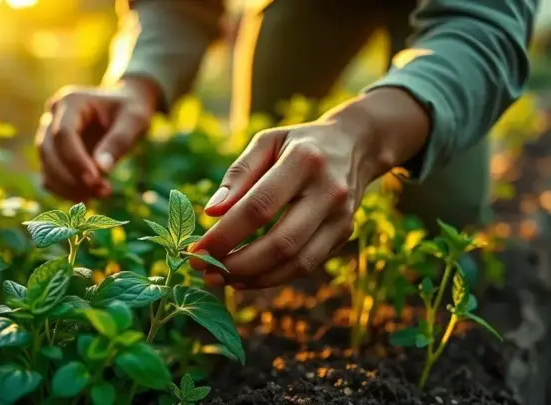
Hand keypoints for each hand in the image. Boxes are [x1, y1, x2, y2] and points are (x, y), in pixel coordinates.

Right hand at [36, 77, 159, 201]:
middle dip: (73, 177)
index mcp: (71, 101)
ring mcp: (48, 135)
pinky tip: (88, 197)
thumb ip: (119, 141)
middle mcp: (53, 116)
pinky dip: (65, 190)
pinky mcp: (52, 154)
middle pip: (49, 151)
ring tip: (100, 195)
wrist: (124, 109)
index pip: (63, 133)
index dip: (76, 160)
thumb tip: (102, 169)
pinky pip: (49, 176)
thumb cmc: (130, 110)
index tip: (96, 181)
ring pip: (46, 166)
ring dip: (68, 187)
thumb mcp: (134, 120)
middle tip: (104, 192)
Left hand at [190, 88, 430, 288]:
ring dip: (254, 278)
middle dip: (237, 264)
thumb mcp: (266, 142)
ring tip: (220, 278)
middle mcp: (329, 191)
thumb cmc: (298, 143)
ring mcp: (342, 217)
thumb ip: (238, 175)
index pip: (259, 207)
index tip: (195, 250)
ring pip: (296, 263)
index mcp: (304, 161)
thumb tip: (211, 213)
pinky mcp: (344, 234)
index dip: (225, 235)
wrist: (355, 145)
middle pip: (281, 242)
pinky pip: (306, 266)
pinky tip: (244, 278)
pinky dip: (272, 277)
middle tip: (204, 270)